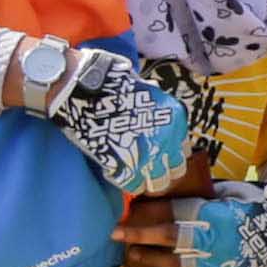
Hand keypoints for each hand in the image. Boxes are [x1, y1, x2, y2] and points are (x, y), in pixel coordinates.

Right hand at [38, 44, 198, 196]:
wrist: (82, 87)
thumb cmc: (109, 81)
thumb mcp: (142, 85)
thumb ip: (152, 97)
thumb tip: (153, 97)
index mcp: (174, 117)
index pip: (183, 148)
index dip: (170, 153)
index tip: (161, 155)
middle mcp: (167, 138)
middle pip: (175, 170)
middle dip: (162, 171)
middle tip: (148, 169)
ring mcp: (148, 156)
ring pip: (157, 183)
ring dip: (146, 180)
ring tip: (134, 175)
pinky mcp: (125, 168)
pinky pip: (133, 186)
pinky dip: (125, 182)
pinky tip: (115, 171)